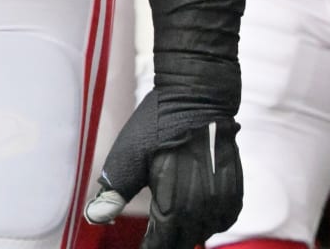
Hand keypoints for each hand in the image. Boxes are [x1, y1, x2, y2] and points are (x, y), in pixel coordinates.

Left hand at [87, 0, 246, 246]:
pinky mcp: (235, 195)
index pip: (159, 245)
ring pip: (200, 233)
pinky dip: (204, 219)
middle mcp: (203, 212)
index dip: (148, 248)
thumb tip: (94, 218)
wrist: (199, 96)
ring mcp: (223, 205)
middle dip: (165, 240)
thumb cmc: (157, 124)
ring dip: (184, 230)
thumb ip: (112, 192)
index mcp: (174, 206)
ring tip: (167, 220)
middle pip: (181, 242)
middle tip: (152, 235)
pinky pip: (219, 221)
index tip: (140, 247)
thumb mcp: (127, 156)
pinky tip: (191, 205)